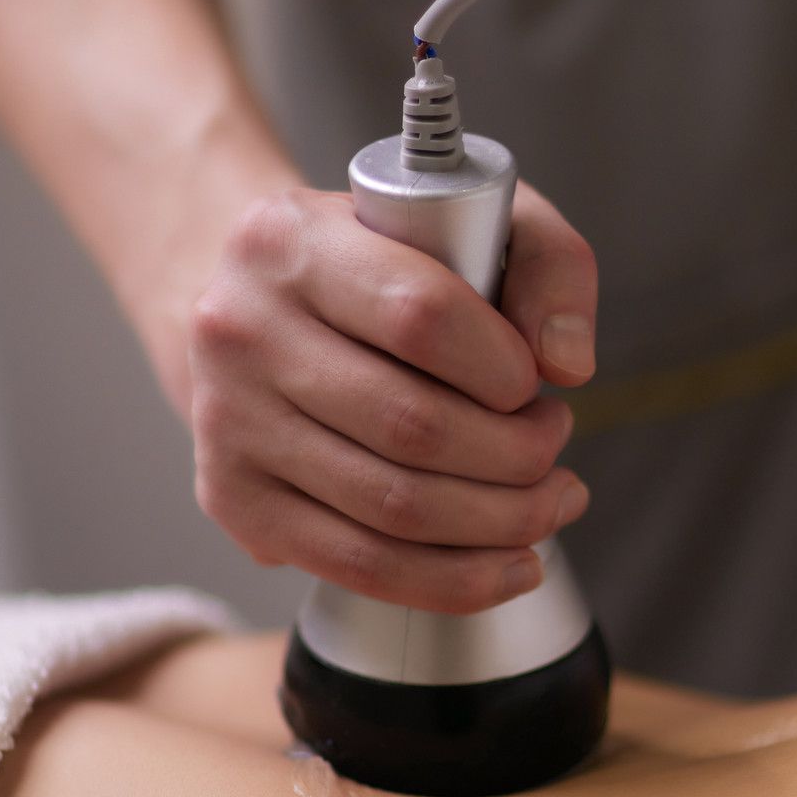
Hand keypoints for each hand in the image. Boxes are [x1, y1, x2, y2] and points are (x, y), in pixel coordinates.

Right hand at [189, 180, 597, 611]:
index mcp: (289, 240)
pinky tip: (511, 564)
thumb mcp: (464, 215)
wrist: (249, 304)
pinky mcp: (235, 501)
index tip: (534, 381)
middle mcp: (241, 332)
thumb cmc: (371, 263)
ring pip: (394, 509)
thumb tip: (567, 363)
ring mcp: (229, 425)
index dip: (504, 368)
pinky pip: (360, 566)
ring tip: (549, 500)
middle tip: (554, 443)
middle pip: (413, 427)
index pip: (420, 316)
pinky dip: (455, 581)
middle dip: (518, 456)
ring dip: (501, 522)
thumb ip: (549, 262)